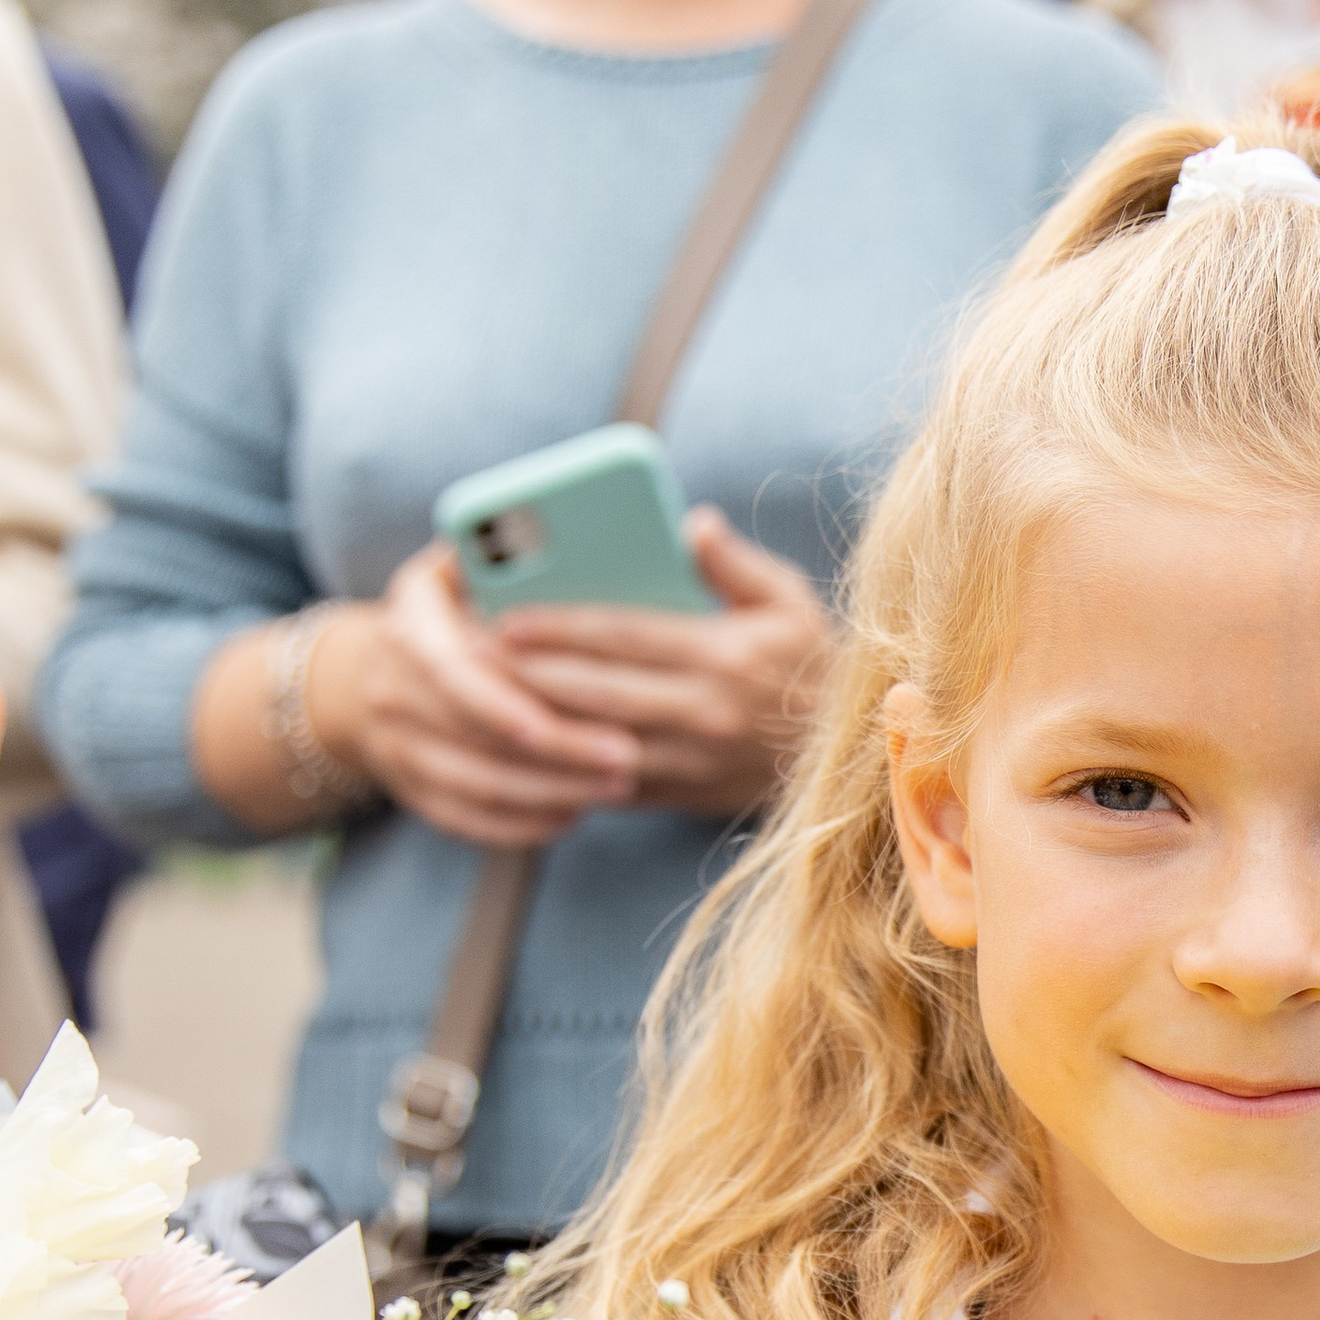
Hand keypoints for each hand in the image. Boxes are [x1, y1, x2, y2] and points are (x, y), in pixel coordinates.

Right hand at [311, 543, 642, 848]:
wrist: (385, 664)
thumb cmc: (464, 604)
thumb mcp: (478, 563)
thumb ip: (523, 559)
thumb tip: (608, 544)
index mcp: (412, 612)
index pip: (454, 665)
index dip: (511, 699)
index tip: (583, 718)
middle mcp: (390, 678)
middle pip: (476, 732)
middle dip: (558, 751)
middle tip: (628, 758)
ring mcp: (394, 739)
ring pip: (477, 783)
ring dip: (551, 792)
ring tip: (615, 787)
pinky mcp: (408, 787)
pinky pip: (466, 820)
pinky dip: (522, 823)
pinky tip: (572, 815)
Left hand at [492, 510, 833, 819]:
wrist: (851, 758)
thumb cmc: (811, 666)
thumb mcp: (790, 602)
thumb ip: (736, 564)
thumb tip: (691, 524)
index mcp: (724, 657)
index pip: (625, 637)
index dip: (562, 629)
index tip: (508, 617)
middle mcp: (703, 713)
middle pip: (595, 693)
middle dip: (527, 676)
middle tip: (469, 658)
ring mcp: (691, 761)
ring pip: (592, 743)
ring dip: (534, 724)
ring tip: (482, 700)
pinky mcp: (681, 794)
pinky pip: (608, 783)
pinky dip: (561, 767)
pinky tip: (521, 747)